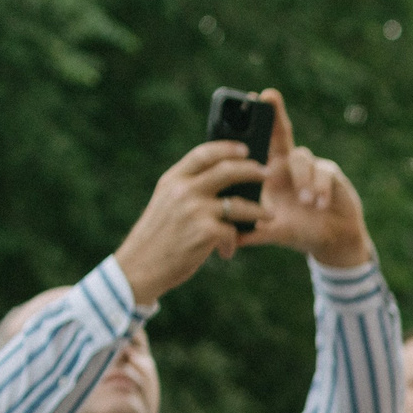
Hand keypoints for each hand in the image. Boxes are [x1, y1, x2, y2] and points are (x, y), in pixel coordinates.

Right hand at [111, 140, 274, 302]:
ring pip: (239, 204)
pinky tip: (224, 251)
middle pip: (227, 171)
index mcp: (173, 180)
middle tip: (267, 173)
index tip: (243, 148)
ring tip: (270, 215)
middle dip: (252, 170)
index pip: (203, 154)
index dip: (226, 148)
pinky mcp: (206, 232)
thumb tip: (221, 179)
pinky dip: (232, 243)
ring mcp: (196, 210)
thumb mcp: (166, 202)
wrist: (142, 264)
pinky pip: (233, 232)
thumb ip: (187, 188)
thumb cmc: (158, 235)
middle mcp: (184, 190)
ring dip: (259, 211)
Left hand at [240, 90, 372, 267]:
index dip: (256, 122)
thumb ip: (252, 233)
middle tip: (268, 96)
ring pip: (302, 159)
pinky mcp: (332, 175)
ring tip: (305, 203)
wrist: (331, 242)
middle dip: (275, 113)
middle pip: (282, 132)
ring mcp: (312, 167)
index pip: (261, 142)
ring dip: (302, 179)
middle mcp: (290, 165)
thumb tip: (226, 243)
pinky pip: (323, 173)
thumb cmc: (299, 231)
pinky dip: (320, 189)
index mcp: (271, 172)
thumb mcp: (272, 232)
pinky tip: (318, 204)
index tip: (251, 98)